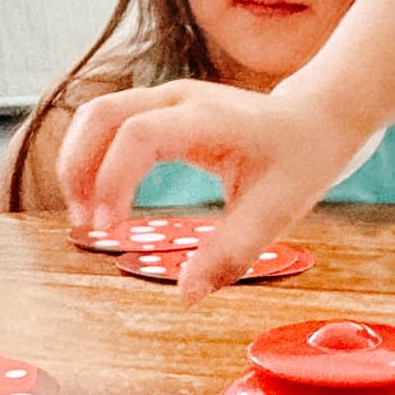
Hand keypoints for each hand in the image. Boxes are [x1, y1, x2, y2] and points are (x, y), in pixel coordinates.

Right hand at [59, 79, 356, 303]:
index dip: (112, 179)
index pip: (138, 135)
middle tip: (82, 223)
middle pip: (101, 114)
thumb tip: (186, 296)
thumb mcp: (275, 213)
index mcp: (208, 119)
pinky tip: (98, 200)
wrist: (316, 120)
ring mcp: (165, 98)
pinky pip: (107, 124)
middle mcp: (178, 98)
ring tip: (86, 215)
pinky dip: (91, 157)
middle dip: (77, 166)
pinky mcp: (159, 109)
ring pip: (96, 114)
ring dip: (78, 161)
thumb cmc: (299, 161)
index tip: (107, 229)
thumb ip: (230, 253)